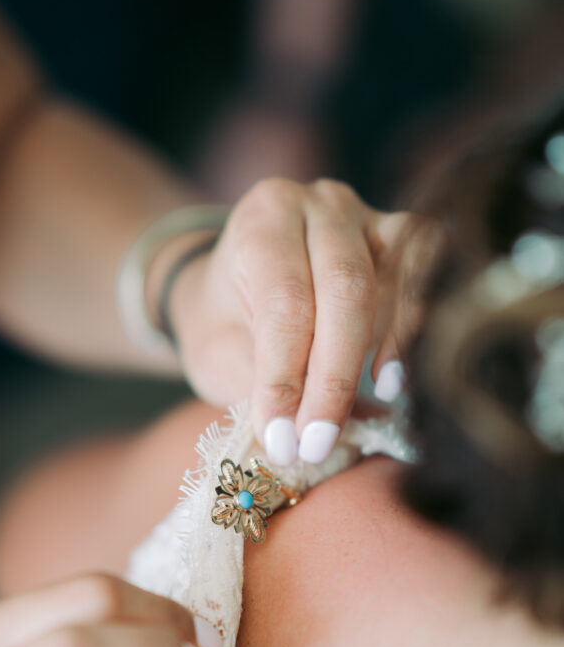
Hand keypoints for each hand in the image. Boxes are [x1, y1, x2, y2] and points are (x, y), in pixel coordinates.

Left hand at [170, 178, 444, 464]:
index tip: (283, 441)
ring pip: (390, 283)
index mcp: (263, 220)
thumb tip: (305, 439)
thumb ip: (260, 386)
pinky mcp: (405, 236)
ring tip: (355, 416)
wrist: (238, 283)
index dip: (287, 379)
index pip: (285, 304)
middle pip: (345, 290)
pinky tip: (392, 380)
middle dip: (333, 378)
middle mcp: (320, 205)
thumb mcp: (220, 353)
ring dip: (378, 356)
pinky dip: (412, 330)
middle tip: (318, 442)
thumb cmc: (227, 320)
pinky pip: (426, 276)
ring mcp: (369, 215)